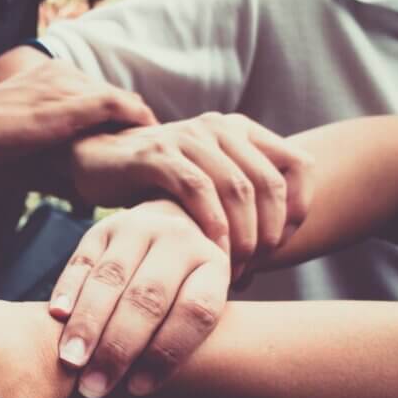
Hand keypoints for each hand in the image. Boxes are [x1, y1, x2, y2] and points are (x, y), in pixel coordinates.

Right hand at [0, 58, 156, 171]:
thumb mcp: (25, 152)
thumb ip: (55, 163)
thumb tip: (83, 195)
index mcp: (48, 82)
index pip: (99, 100)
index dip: (120, 126)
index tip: (136, 154)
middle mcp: (61, 76)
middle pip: (115, 101)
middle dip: (136, 130)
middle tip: (157, 159)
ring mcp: (64, 86)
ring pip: (121, 103)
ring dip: (141, 130)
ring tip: (158, 157)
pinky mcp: (66, 103)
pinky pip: (117, 106)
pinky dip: (136, 124)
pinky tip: (150, 146)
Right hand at [50, 201, 228, 397]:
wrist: (166, 233)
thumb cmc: (176, 300)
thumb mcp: (183, 326)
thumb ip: (159, 370)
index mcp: (213, 269)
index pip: (195, 313)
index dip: (167, 355)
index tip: (138, 391)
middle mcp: (180, 241)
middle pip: (149, 298)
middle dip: (119, 346)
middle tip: (94, 387)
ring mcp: (140, 228)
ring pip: (112, 278)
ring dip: (88, 323)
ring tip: (71, 360)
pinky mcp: (103, 226)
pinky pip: (82, 261)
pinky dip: (68, 291)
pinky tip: (56, 318)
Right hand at [70, 113, 313, 277]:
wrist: (98, 160)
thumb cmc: (155, 184)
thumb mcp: (206, 185)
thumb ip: (239, 201)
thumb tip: (276, 251)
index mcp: (243, 132)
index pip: (300, 166)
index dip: (299, 210)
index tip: (283, 248)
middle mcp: (221, 128)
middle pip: (269, 183)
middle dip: (269, 234)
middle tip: (254, 268)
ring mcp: (189, 138)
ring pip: (237, 187)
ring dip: (242, 236)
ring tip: (233, 268)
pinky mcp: (158, 154)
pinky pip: (197, 188)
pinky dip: (210, 223)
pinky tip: (208, 250)